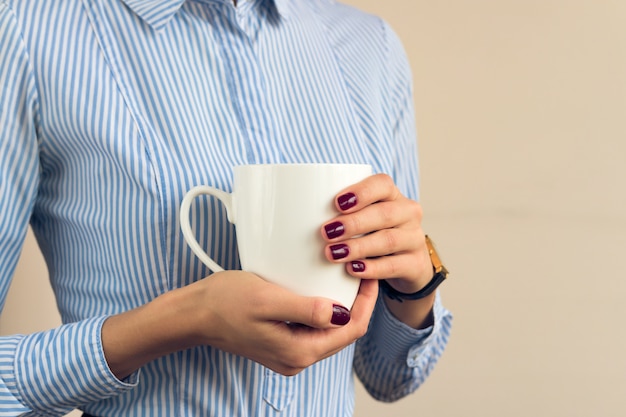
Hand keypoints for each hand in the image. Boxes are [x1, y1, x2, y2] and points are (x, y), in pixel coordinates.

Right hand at [102, 270, 377, 378]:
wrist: (194, 314)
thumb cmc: (224, 303)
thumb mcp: (268, 300)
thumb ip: (307, 310)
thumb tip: (342, 313)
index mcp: (299, 351)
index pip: (351, 329)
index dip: (366, 302)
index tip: (370, 275)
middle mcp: (297, 358)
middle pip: (344, 332)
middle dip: (357, 303)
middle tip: (359, 271)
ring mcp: (289, 352)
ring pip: (329, 329)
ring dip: (341, 305)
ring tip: (343, 277)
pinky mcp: (280, 342)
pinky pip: (312, 327)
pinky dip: (322, 309)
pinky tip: (318, 289)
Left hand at [320, 173, 434, 327]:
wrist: (405, 264)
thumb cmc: (370, 235)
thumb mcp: (359, 218)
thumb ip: (336, 212)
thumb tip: (287, 207)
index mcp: (391, 195)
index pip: (382, 184)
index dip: (361, 192)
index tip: (336, 203)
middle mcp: (407, 213)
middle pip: (384, 213)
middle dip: (354, 223)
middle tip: (326, 232)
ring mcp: (414, 239)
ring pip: (388, 240)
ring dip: (359, 246)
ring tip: (334, 254)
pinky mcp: (416, 264)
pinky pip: (395, 265)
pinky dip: (372, 268)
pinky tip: (353, 271)